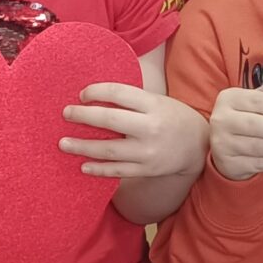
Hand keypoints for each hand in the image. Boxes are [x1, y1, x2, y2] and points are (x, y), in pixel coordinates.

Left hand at [61, 82, 206, 182]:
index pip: (119, 93)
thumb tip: (95, 96)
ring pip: (109, 149)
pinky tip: (83, 166)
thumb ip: (132, 99)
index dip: (96, 91)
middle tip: (66, 114)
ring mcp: (148, 151)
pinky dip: (98, 169)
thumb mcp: (158, 101)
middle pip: (111, 120)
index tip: (82, 94)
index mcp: (154, 105)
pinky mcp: (146, 169)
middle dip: (83, 116)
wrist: (198, 147)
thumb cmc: (172, 117)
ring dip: (83, 146)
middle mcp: (151, 127)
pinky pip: (117, 170)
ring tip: (63, 143)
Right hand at [208, 82, 262, 182]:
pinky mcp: (230, 164)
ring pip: (261, 147)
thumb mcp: (255, 102)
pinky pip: (261, 163)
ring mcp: (223, 144)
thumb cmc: (247, 119)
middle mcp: (221, 120)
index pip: (258, 101)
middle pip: (258, 125)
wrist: (225, 149)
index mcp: (229, 99)